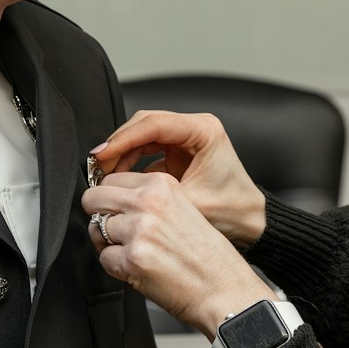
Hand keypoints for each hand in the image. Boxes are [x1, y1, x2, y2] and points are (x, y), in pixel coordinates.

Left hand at [84, 172, 272, 336]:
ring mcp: (138, 230)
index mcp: (162, 185)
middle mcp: (148, 203)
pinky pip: (104, 259)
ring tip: (135, 252)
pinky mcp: (132, 259)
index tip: (116, 209)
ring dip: (108, 243)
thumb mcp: (184, 209)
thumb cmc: (209, 256)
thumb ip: (150, 200)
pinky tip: (139, 269)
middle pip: (93, 198)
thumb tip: (113, 201)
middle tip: (115, 230)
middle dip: (98, 214)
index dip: (110, 198)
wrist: (224, 289)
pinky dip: (116, 267)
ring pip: (96, 229)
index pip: (112, 179)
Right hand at [92, 112, 266, 246]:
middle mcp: (195, 128)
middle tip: (96, 166)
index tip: (101, 155)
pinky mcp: (180, 152)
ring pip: (143, 136)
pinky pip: (147, 149)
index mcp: (203, 131)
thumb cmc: (232, 213)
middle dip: (118, 144)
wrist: (252, 223)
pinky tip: (120, 179)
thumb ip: (154, 194)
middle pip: (144, 125)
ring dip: (122, 153)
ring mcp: (186, 139)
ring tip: (104, 175)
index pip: (152, 124)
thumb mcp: (191, 204)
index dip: (122, 139)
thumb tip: (116, 191)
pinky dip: (131, 162)